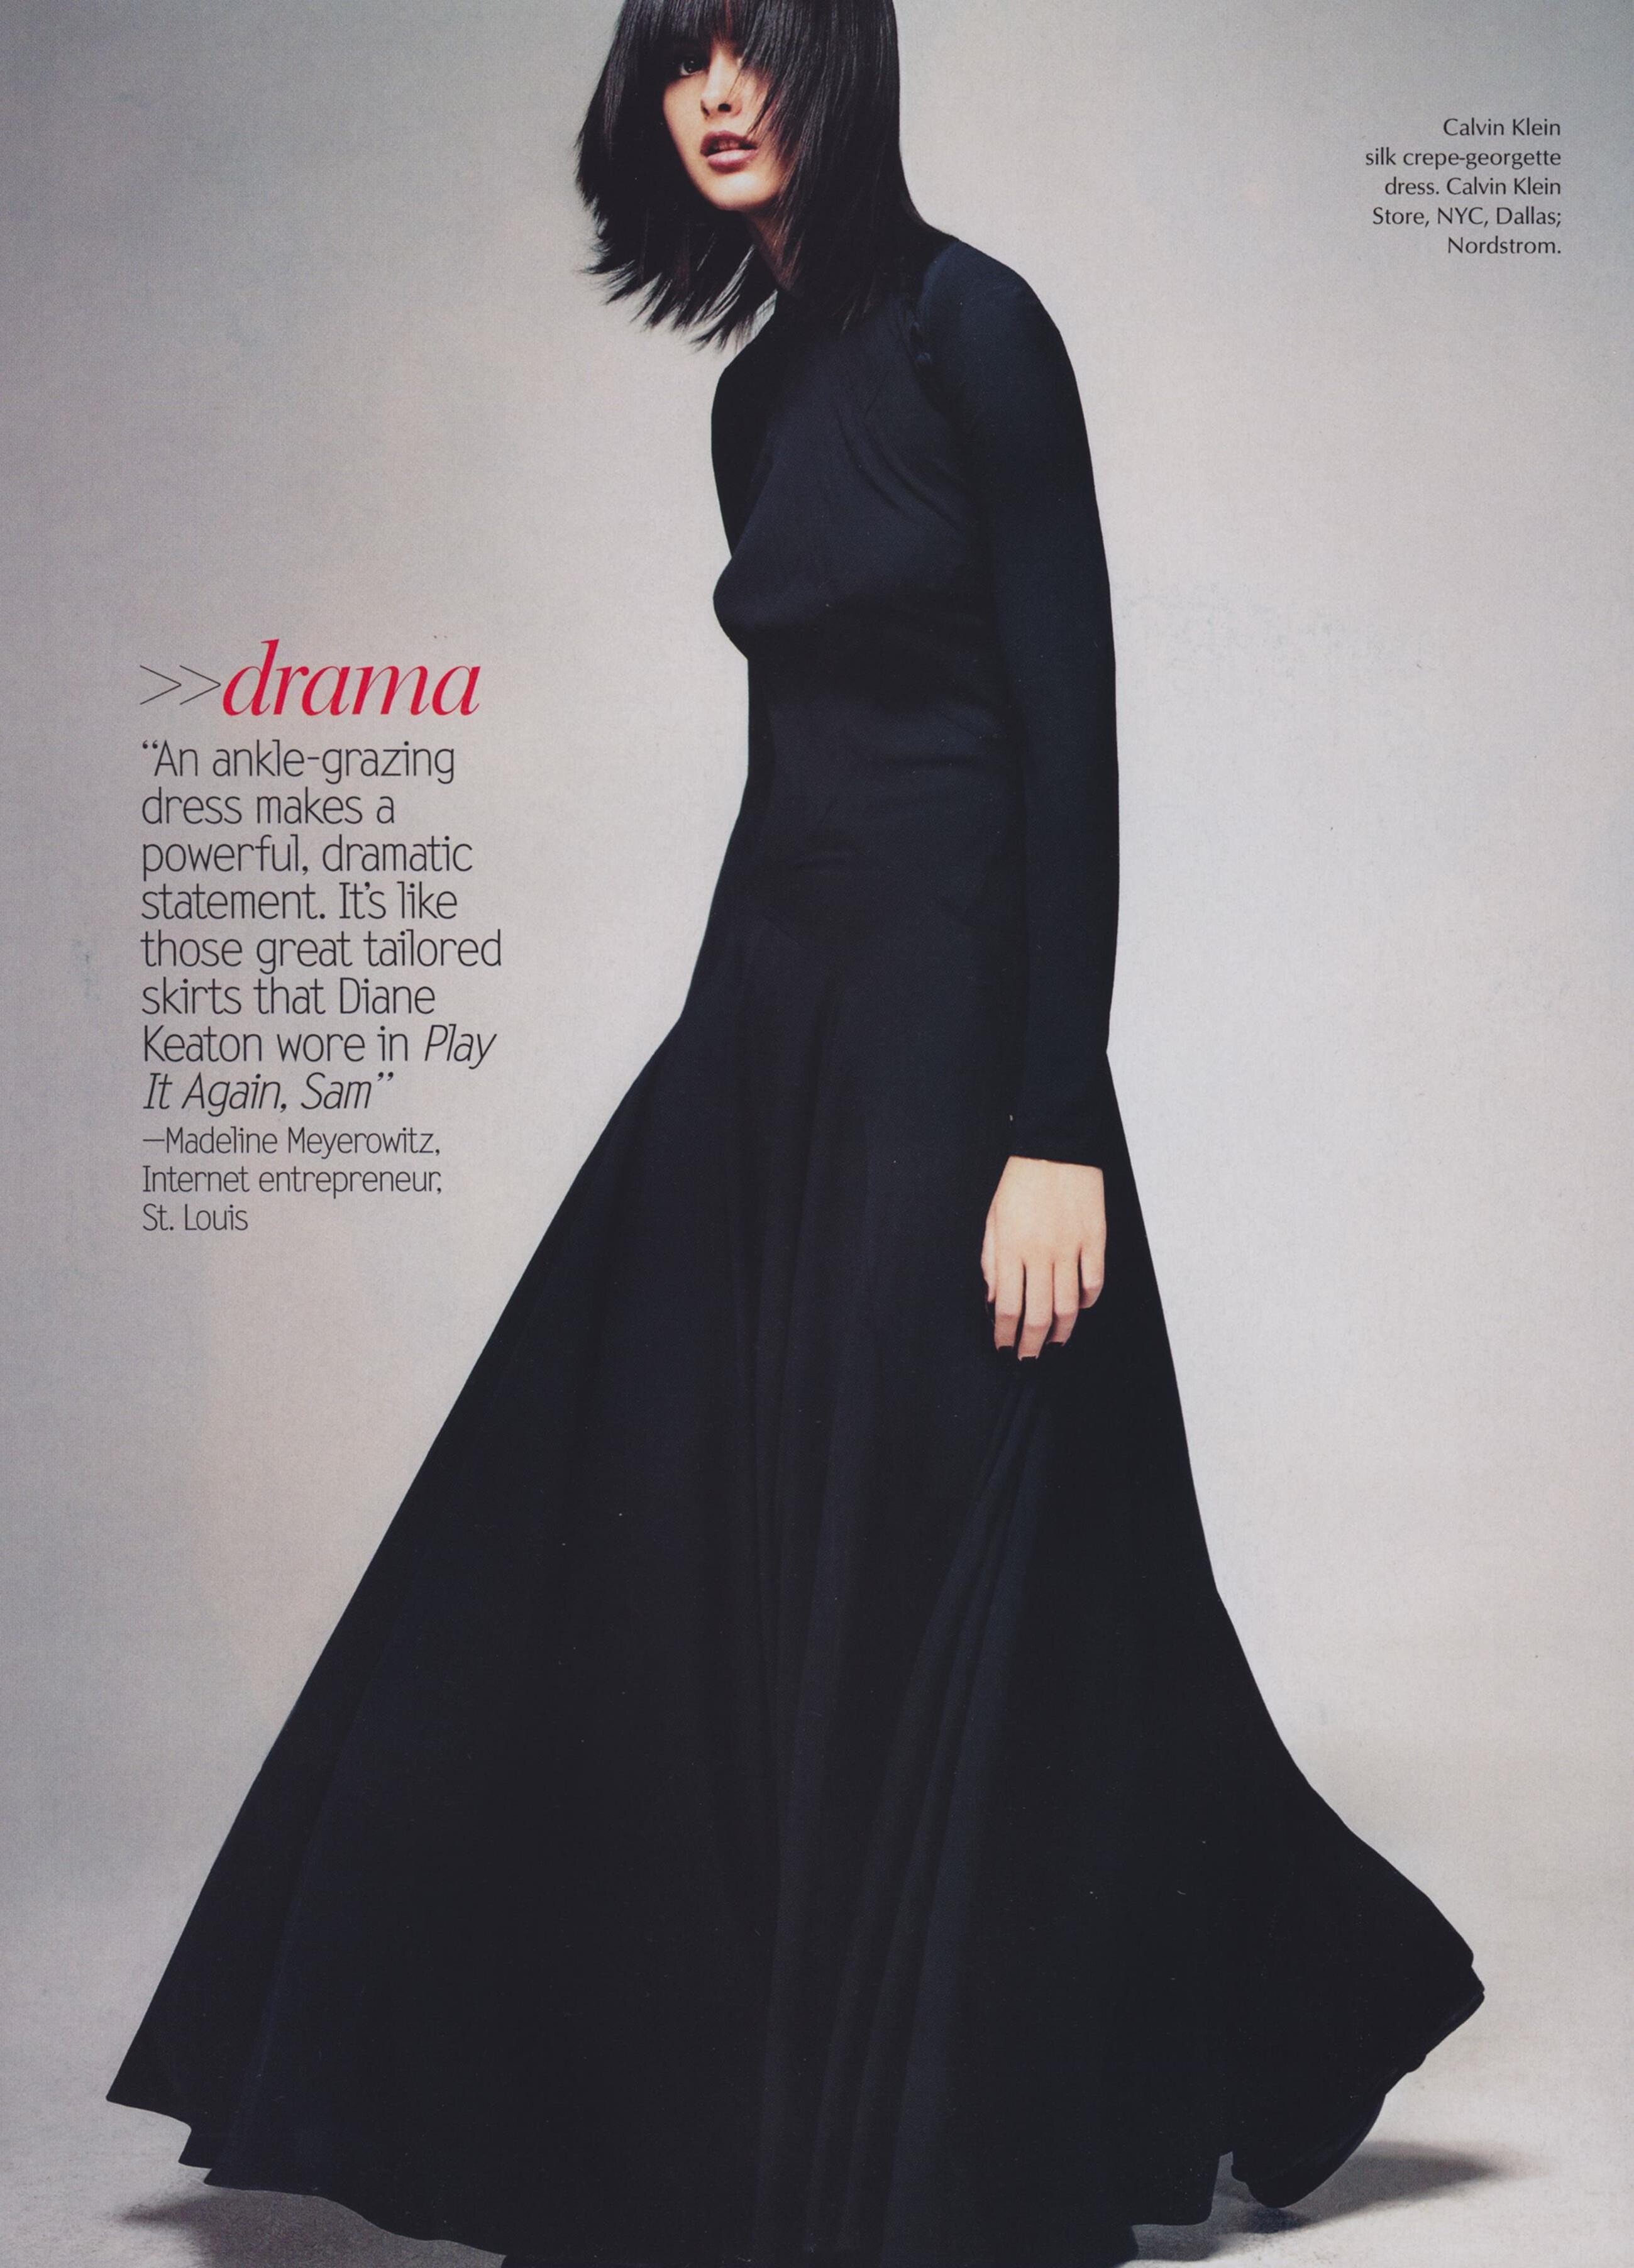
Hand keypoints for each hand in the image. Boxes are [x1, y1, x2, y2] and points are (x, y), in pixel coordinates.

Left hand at [981, 1156, 1105, 1358]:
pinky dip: (1088, 1301)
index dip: (1005, 1335)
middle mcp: (1041, 1253)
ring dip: (1061, 1331)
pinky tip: (1079, 1307)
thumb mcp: (993, 1218)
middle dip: (1031, 1343)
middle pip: (1038, 1314)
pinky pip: (1094, 1282)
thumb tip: (992, 1297)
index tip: (1003, 1347)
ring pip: (1069, 1305)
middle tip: (1028, 1357)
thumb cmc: (1019, 1183)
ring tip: (1054, 1342)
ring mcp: (1071, 1248)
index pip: (1007, 1307)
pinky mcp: (1095, 1240)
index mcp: (1011, 1248)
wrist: (1056, 1148)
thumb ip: (991, 1260)